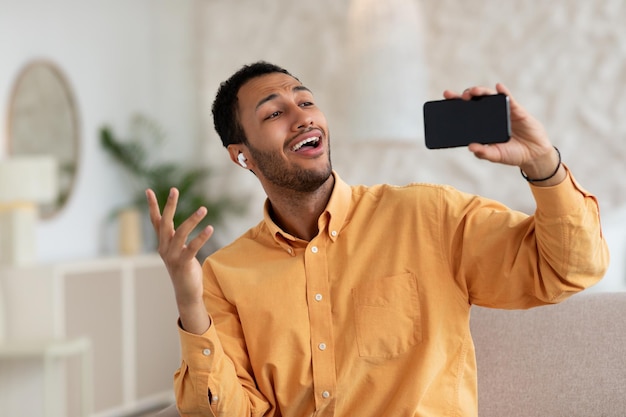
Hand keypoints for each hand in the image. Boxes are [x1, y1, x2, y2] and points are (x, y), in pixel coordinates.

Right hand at [146, 187, 212, 333]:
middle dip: (169, 205)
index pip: (156, 221)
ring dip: (193, 219)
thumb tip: (179, 226)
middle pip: (165, 222)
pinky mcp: (183, 264)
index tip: (148, 190)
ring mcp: (172, 256)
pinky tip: (210, 228)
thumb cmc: (185, 269)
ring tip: (204, 209)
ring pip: (181, 233)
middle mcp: (164, 248)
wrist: (186, 293)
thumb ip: (176, 239)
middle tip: (174, 189)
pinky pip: (192, 247)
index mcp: (163, 243)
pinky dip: (201, 237)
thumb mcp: (178, 251)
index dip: (152, 206)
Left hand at [443, 83, 564, 184]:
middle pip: (476, 101)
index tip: (446, 97)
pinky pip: (509, 99)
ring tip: (473, 92)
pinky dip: (504, 92)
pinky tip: (499, 87)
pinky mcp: (517, 110)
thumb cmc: (512, 154)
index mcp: (482, 124)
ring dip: (481, 92)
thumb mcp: (495, 155)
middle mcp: (490, 115)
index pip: (466, 112)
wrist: (533, 155)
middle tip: (459, 97)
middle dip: (466, 95)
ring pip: (490, 97)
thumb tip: (470, 147)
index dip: (456, 104)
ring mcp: (503, 111)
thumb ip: (483, 152)